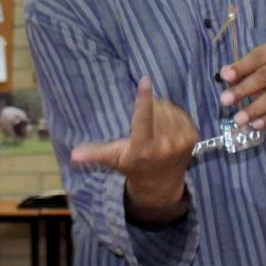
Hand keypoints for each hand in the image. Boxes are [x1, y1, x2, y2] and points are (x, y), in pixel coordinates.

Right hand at [71, 76, 197, 208]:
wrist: (161, 185)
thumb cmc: (133, 166)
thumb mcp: (113, 159)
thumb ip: (95, 154)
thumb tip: (73, 155)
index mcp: (143, 147)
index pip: (143, 119)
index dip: (143, 98)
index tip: (145, 80)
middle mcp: (164, 145)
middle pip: (156, 108)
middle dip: (149, 108)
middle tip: (143, 122)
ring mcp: (181, 141)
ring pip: (168, 108)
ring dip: (161, 110)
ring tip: (155, 125)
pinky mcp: (192, 137)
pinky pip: (180, 113)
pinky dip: (172, 115)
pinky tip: (167, 126)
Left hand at [220, 39, 265, 128]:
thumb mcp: (264, 64)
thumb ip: (245, 69)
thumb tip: (225, 75)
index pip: (258, 57)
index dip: (241, 67)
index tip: (225, 77)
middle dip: (244, 89)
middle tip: (225, 100)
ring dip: (255, 109)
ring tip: (239, 119)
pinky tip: (256, 124)